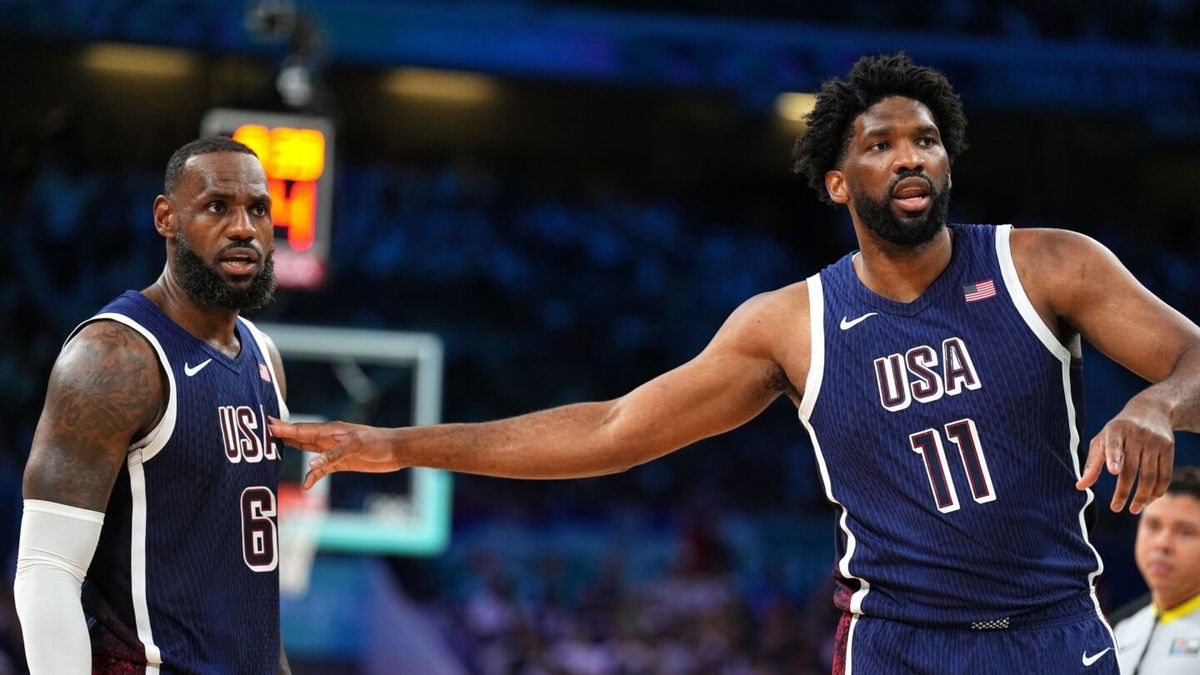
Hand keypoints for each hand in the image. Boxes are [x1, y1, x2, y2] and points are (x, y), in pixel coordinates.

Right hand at [268, 418, 401, 488]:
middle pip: (299, 438)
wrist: (394, 450)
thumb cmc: (377, 442)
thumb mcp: (356, 445)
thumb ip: (332, 455)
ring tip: (273, 455)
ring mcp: (332, 452)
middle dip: (281, 437)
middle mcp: (327, 440)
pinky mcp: (340, 464)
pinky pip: (321, 470)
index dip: (283, 428)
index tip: (264, 423)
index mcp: (329, 431)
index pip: (300, 430)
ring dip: (292, 454)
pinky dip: (313, 476)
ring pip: (307, 452)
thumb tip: (311, 465)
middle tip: (260, 436)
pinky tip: (307, 485)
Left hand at [1075, 395, 1174, 512]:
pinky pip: (1165, 475)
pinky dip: (1157, 491)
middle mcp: (1136, 435)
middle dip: (1123, 492)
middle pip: (1131, 469)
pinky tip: (1149, 500)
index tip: (1113, 471)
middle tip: (1115, 508)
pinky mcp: (1168, 448)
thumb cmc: (1117, 431)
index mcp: (1115, 431)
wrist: (1150, 410)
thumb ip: (1092, 464)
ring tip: (1134, 509)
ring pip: (1150, 475)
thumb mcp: (1101, 441)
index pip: (1114, 445)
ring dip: (1142, 496)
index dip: (1113, 458)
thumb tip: (1080, 487)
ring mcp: (1154, 442)